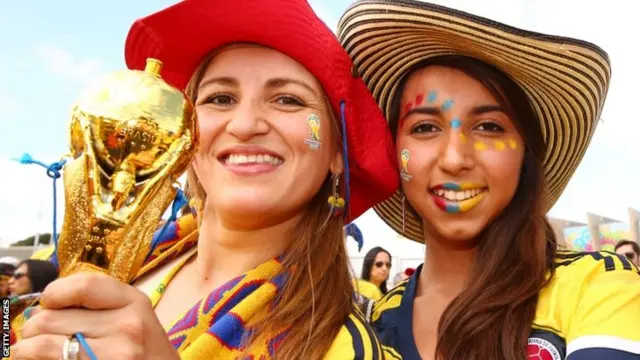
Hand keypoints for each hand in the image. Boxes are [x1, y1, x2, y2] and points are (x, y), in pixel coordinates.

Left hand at [11, 273, 178, 359]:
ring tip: (27, 351)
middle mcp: (127, 325)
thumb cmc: (144, 350)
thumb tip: (43, 306)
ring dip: (26, 349)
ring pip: (43, 344)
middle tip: (33, 334)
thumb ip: (100, 305)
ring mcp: (115, 354)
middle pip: (54, 317)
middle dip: (34, 326)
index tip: (47, 302)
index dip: (55, 292)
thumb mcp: (134, 317)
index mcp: (135, 302)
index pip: (84, 285)